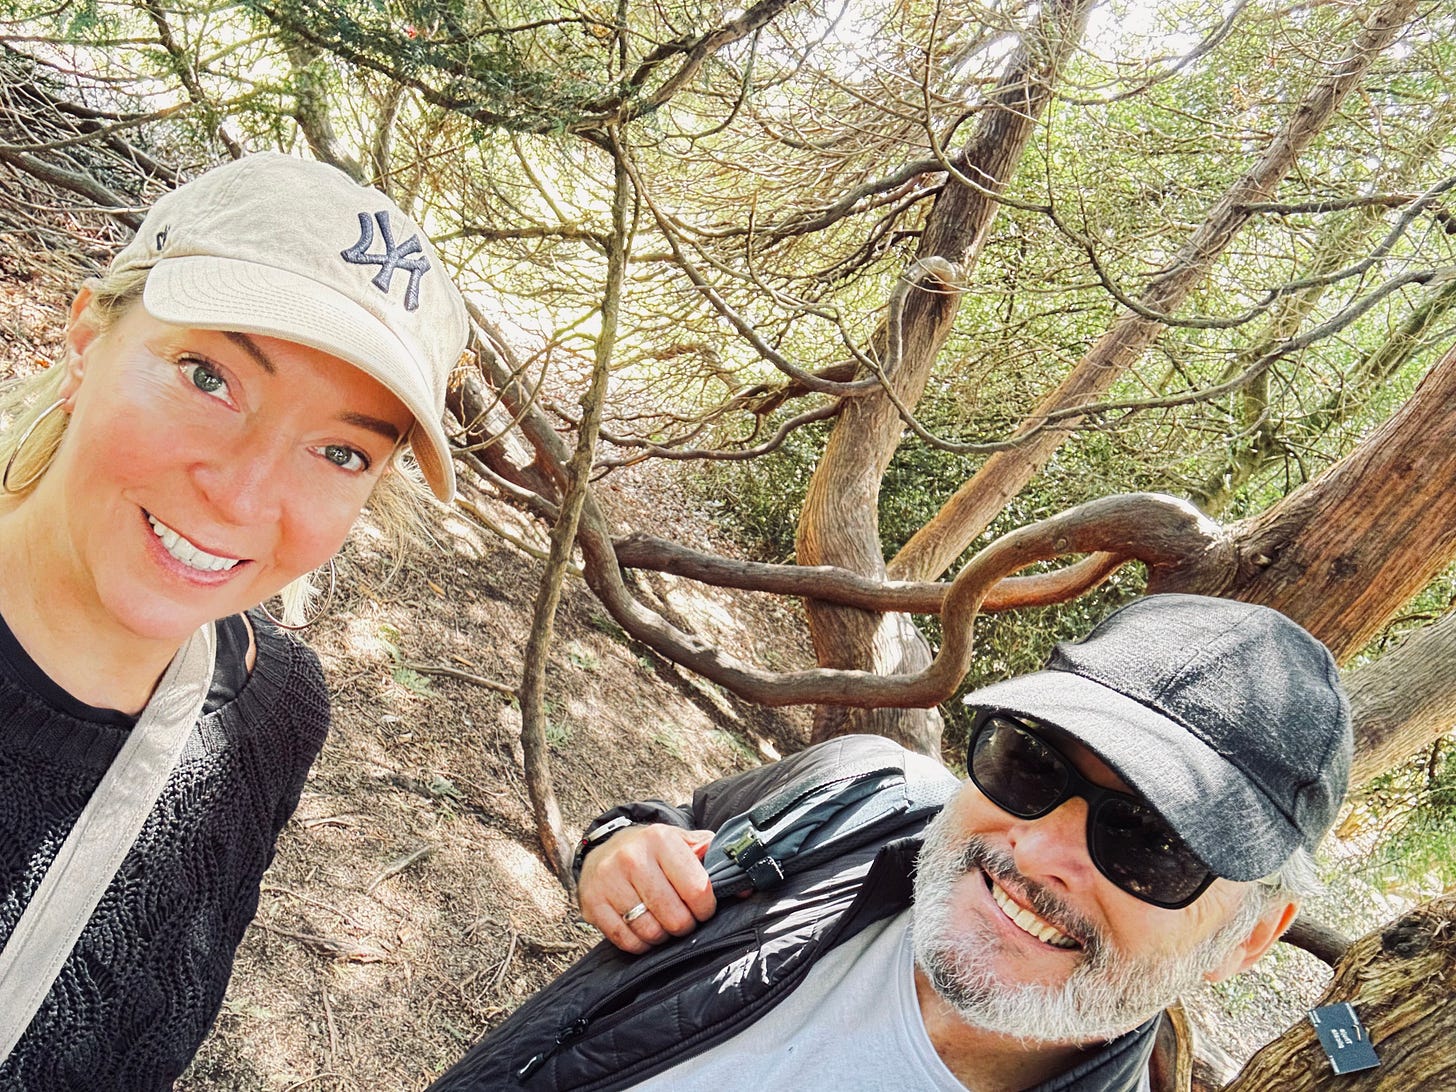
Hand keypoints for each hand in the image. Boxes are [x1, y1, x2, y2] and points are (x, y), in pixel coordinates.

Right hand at [578, 823, 716, 953]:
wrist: (605, 848)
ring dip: (663, 937)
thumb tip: (746, 886)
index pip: (698, 889)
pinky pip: (626, 941)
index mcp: (661, 840)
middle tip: (684, 920)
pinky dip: (641, 944)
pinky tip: (644, 930)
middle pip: (675, 917)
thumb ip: (714, 859)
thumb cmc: (653, 851)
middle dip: (685, 925)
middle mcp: (633, 858)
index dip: (706, 908)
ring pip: (651, 932)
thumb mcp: (683, 843)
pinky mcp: (593, 903)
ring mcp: (610, 881)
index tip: (704, 909)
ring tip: (664, 923)